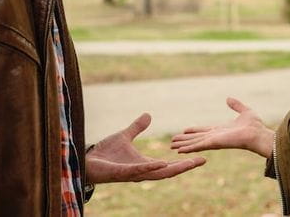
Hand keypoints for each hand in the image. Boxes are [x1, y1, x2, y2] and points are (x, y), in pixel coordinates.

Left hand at [86, 113, 206, 183]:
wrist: (87, 161)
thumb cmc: (105, 153)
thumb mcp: (124, 136)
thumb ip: (137, 128)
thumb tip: (149, 115)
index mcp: (145, 164)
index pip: (169, 164)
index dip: (184, 161)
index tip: (201, 156)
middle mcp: (143, 171)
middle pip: (169, 171)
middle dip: (185, 166)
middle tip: (202, 160)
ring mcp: (133, 173)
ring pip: (158, 173)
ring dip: (173, 168)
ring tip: (189, 163)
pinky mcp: (122, 173)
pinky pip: (139, 171)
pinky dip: (150, 167)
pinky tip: (161, 163)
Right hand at [170, 97, 273, 157]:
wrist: (258, 135)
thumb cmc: (255, 126)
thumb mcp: (245, 111)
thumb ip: (236, 105)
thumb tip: (228, 98)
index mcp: (221, 130)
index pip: (204, 130)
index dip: (194, 131)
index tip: (185, 130)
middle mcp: (216, 136)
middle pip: (196, 138)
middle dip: (185, 139)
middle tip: (173, 141)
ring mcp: (214, 141)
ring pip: (194, 143)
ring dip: (183, 145)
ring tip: (172, 146)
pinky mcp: (214, 143)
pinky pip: (198, 146)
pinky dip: (188, 148)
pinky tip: (179, 150)